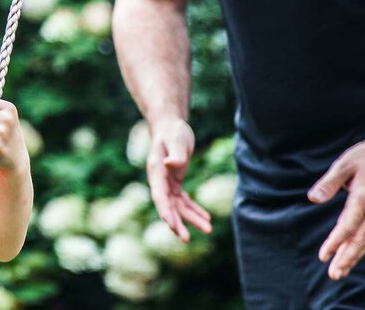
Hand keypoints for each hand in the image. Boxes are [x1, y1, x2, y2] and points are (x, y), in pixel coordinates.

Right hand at [146, 117, 211, 241]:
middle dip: (176, 223)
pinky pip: (183, 200)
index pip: (159, 196)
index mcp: (156, 171)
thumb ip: (175, 154)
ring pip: (178, 206)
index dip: (165, 212)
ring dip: (191, 218)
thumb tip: (171, 165)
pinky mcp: (175, 181)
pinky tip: (206, 217)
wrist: (169, 124)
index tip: (172, 226)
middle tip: (186, 240)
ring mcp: (167, 182)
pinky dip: (194, 209)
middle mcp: (159, 180)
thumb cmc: (172, 131)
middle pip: (167, 206)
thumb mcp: (176, 140)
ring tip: (208, 229)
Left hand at [308, 128, 364, 279]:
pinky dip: (362, 247)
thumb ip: (328, 183)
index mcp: (364, 197)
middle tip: (334, 274)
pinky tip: (353, 254)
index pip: (347, 226)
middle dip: (346, 259)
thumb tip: (312, 199)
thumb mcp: (343, 165)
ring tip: (341, 271)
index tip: (324, 256)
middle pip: (359, 240)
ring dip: (354, 257)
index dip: (335, 243)